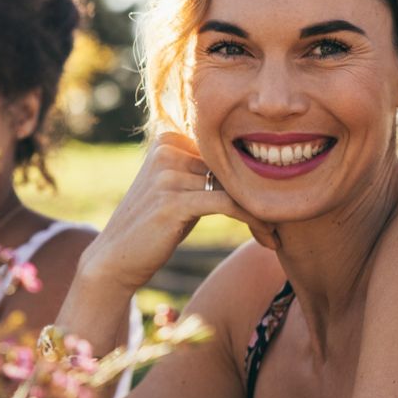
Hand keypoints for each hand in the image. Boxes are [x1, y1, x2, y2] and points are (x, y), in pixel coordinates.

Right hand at [79, 133, 276, 293]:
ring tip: (276, 234)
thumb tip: (254, 160)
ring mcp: (167, 174)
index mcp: (166, 139)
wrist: (115, 259)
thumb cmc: (152, 226)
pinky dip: (254, 220)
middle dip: (257, 194)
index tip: (272, 200)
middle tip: (282, 221)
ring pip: (234, 186)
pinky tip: (268, 238)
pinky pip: (229, 204)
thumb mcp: (176, 189)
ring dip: (261, 211)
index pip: (224, 149)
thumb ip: (202, 169)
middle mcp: (165, 150)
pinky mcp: (174, 201)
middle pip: (231, 166)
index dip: (249, 174)